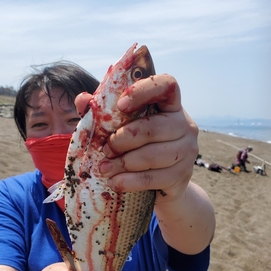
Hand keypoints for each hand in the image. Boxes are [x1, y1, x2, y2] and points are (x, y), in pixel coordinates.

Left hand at [97, 74, 198, 202]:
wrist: (163, 184)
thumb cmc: (139, 147)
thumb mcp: (122, 127)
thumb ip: (103, 112)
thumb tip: (82, 99)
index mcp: (170, 105)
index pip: (166, 85)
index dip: (143, 91)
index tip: (120, 105)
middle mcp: (185, 124)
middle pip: (153, 127)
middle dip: (122, 140)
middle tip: (105, 149)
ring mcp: (187, 151)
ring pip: (152, 155)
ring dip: (122, 163)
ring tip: (104, 168)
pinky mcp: (182, 175)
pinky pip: (152, 178)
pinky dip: (129, 181)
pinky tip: (114, 182)